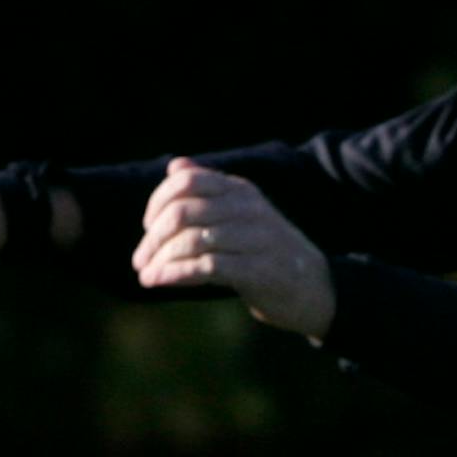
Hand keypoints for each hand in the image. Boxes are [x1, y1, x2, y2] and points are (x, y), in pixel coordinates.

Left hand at [132, 160, 335, 338]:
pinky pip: (206, 267)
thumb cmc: (270, 254)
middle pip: (183, 211)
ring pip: (192, 241)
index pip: (187, 181)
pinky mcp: (258, 271)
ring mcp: (256, 239)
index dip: (158, 201)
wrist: (316, 290)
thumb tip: (174, 166)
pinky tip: (160, 281)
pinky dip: (176, 274)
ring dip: (161, 260)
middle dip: (154, 237)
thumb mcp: (242, 215)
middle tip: (140, 259)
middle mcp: (248, 209)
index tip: (147, 226)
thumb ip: (209, 192)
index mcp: (241, 190)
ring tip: (146, 275)